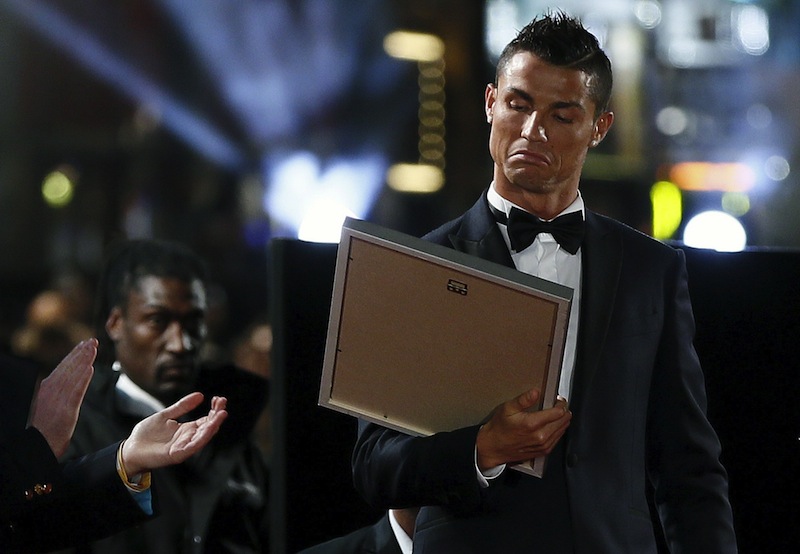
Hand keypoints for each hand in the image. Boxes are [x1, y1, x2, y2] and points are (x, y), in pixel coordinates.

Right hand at [30, 339, 97, 456]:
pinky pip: (76, 392)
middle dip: (81, 353)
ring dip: (84, 360)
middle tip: (93, 340)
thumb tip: (62, 381)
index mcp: (45, 389)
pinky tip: (90, 369)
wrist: (36, 446)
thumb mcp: (45, 406)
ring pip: (74, 376)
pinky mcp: (66, 411)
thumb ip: (54, 392)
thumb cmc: (41, 429)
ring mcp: (58, 400)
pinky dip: (83, 379)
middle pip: (68, 368)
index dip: (74, 355)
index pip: (62, 368)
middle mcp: (50, 391)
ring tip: (94, 348)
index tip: (84, 345)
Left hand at [121, 393, 227, 474]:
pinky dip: (202, 437)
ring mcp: (184, 447)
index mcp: (187, 430)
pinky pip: (193, 446)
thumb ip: (181, 406)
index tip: (219, 398)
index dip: (213, 410)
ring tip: (221, 413)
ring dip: (213, 425)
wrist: (130, 448)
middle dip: (217, 415)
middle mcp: (188, 439)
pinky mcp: (177, 454)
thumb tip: (199, 395)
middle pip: (208, 427)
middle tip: (223, 402)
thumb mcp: (165, 415)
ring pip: (203, 437)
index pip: (205, 420)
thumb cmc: (146, 434)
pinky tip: (208, 427)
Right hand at [475, 388, 570, 470]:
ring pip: (563, 430)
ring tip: (555, 413)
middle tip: (557, 404)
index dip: (561, 403)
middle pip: (563, 421)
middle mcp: (541, 436)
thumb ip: (523, 400)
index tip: (558, 399)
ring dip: (562, 420)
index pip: (558, 412)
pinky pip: (558, 438)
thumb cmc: (500, 428)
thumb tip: (535, 392)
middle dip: (563, 411)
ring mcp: (543, 445)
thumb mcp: (508, 408)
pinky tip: (552, 425)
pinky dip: (558, 430)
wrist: (494, 447)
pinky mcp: (543, 451)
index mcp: (532, 424)